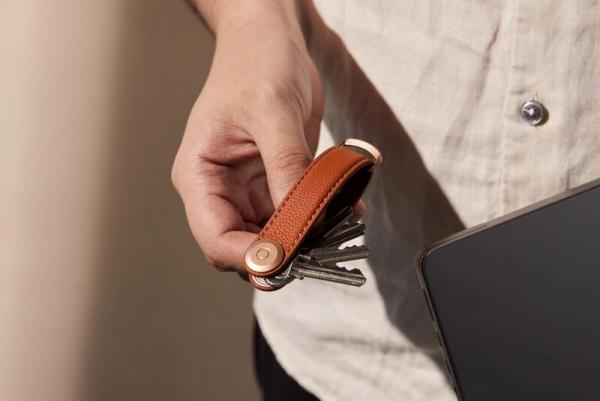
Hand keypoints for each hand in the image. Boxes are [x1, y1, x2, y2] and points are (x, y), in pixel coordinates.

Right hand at [171, 2, 322, 272]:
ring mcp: (248, 190)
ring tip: (338, 228)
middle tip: (320, 250)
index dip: (251, 256)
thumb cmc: (256, 63)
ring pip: (274, 235)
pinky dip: (319, 218)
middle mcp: (221, 190)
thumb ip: (286, 167)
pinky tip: (344, 209)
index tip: (291, 256)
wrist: (270, 41)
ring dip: (305, 239)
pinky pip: (296, 213)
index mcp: (200, 175)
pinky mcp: (275, 183)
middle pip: (244, 246)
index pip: (216, 237)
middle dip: (280, 253)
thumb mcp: (272, 111)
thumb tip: (301, 220)